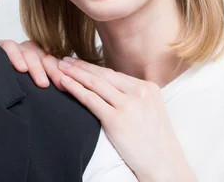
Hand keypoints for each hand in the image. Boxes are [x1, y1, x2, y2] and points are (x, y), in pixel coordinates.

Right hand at [0, 39, 65, 89]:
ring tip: (42, 83)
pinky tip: (21, 68)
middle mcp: (30, 50)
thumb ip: (46, 84)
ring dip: (37, 68)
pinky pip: (10, 47)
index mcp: (41, 57)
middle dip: (54, 72)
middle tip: (60, 85)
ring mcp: (17, 47)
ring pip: (30, 52)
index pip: (55, 63)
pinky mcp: (0, 45)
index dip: (61, 73)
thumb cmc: (13, 84)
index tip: (67, 86)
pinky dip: (16, 56)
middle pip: (46, 57)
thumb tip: (64, 93)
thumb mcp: (33, 84)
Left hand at [58, 57, 196, 181]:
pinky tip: (64, 82)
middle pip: (103, 75)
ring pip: (95, 84)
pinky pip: (91, 100)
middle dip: (81, 66)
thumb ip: (134, 97)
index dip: (93, 68)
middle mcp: (139, 92)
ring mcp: (129, 105)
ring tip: (60, 67)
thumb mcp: (151, 111)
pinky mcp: (117, 120)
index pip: (114, 74)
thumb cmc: (154, 142)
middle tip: (64, 60)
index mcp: (148, 88)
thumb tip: (111, 89)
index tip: (78, 63)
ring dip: (75, 74)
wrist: (163, 164)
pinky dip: (75, 89)